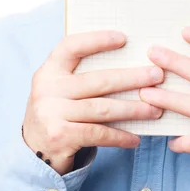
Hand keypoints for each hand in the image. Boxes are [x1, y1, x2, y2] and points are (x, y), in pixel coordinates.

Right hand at [22, 30, 163, 174]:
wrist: (33, 152)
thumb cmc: (58, 113)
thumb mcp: (61, 89)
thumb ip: (82, 75)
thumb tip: (131, 62)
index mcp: (49, 70)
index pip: (72, 46)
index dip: (97, 40)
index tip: (123, 38)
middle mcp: (47, 89)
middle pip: (97, 80)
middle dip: (132, 78)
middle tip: (157, 75)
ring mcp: (51, 113)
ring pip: (102, 108)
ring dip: (133, 109)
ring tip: (155, 109)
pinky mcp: (60, 136)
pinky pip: (98, 133)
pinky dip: (119, 136)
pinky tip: (135, 138)